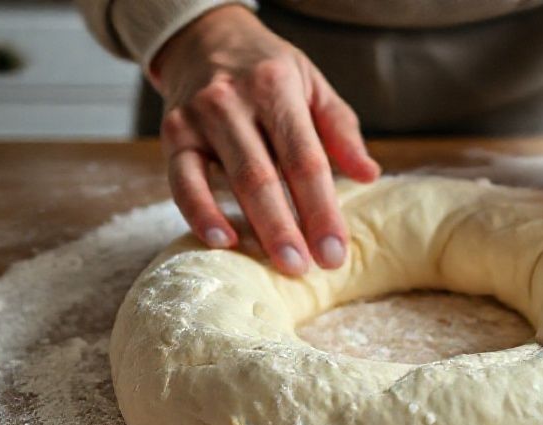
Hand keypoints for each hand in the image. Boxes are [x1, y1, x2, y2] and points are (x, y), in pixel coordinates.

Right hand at [152, 5, 380, 274]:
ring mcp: (198, 117)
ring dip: (256, 228)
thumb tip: (370, 176)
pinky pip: (182, 182)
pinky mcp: (172, 134)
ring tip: (280, 265)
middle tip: (308, 269)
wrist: (204, 37)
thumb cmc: (267, 69)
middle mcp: (234, 100)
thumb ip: (340, 129)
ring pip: (230, 181)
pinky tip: (223, 242)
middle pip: (267, 176)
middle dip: (290, 228)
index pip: (305, 159)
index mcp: (276, 87)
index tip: (336, 251)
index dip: (322, 209)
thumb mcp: (311, 84)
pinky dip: (201, 214)